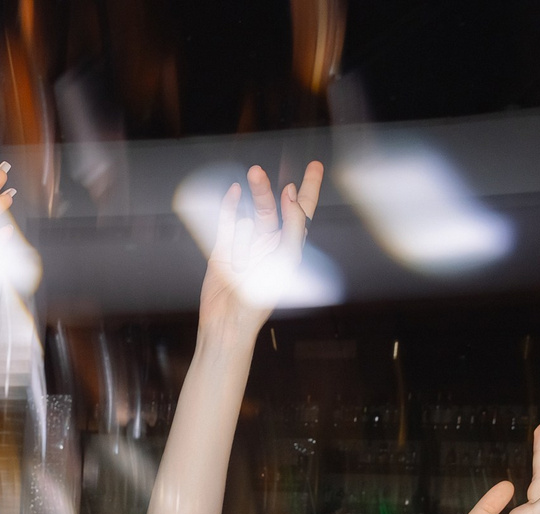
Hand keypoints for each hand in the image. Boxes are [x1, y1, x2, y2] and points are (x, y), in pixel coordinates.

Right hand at [198, 161, 324, 340]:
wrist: (227, 321)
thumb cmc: (260, 299)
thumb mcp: (286, 261)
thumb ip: (292, 226)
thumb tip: (290, 195)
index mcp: (290, 246)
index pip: (303, 211)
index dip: (310, 188)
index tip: (315, 166)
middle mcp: (270, 242)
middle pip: (272, 206)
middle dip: (266, 189)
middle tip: (257, 172)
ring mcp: (246, 243)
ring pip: (251, 211)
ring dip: (252, 200)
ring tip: (250, 180)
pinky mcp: (223, 248)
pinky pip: (228, 220)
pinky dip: (230, 205)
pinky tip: (233, 191)